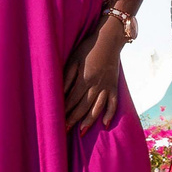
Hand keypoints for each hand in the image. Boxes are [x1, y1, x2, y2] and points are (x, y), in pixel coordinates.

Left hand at [62, 16, 125, 133]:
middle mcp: (96, 85)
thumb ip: (67, 77)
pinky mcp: (114, 86)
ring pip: (97, 108)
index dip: (64, 112)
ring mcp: (106, 87)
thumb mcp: (74, 60)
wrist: (109, 39)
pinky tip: (105, 124)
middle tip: (65, 132)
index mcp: (84, 79)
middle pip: (83, 107)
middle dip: (73, 120)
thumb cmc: (88, 48)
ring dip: (89, 121)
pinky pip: (113, 103)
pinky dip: (110, 114)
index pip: (71, 100)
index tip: (57, 122)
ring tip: (81, 132)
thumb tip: (60, 93)